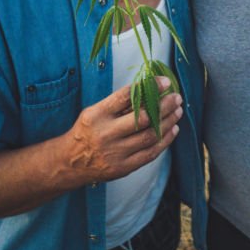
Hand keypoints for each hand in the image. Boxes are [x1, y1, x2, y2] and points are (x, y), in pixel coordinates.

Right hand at [65, 76, 181, 184]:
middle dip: (165, 105)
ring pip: (150, 135)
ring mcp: (115, 152)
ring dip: (168, 121)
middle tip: (176, 97)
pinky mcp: (123, 167)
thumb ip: (119, 103)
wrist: (71, 162)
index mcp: (97, 115)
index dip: (150, 87)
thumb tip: (150, 88)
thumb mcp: (95, 111)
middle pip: (143, 117)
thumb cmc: (88, 131)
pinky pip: (150, 153)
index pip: (127, 96)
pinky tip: (173, 129)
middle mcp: (106, 134)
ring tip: (178, 111)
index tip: (165, 82)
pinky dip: (165, 140)